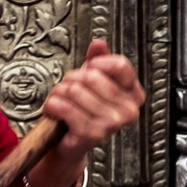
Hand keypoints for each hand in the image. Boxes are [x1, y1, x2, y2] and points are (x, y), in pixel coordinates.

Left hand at [25, 39, 142, 186]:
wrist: (68, 144)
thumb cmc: (81, 112)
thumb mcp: (92, 82)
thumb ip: (98, 60)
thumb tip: (99, 43)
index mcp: (133, 95)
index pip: (119, 65)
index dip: (97, 63)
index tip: (88, 68)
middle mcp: (128, 110)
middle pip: (93, 76)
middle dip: (72, 80)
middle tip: (70, 91)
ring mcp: (112, 123)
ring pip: (75, 90)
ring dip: (59, 94)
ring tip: (62, 103)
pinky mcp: (92, 133)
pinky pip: (65, 107)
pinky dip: (53, 106)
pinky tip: (55, 111)